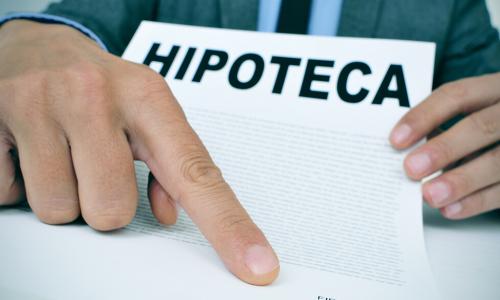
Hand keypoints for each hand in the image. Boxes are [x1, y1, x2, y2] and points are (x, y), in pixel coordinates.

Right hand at [0, 20, 278, 284]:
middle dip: (102, 203)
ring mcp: (40, 104)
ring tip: (60, 154)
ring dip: (62, 194)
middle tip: (93, 165)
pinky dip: (19, 183)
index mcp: (148, 98)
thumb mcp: (146, 110)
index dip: (229, 228)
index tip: (257, 267)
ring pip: (59, 211)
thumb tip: (173, 213)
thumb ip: (168, 163)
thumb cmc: (100, 84)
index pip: (196, 175)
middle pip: (112, 213)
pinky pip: (9, 194)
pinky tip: (28, 149)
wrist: (37, 43)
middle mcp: (96, 96)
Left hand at [390, 73, 499, 218]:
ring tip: (429, 195)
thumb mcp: (472, 115)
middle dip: (444, 148)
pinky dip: (476, 201)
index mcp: (494, 89)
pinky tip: (451, 209)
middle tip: (411, 168)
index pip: (457, 95)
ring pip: (498, 161)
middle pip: (481, 127)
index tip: (396, 139)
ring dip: (460, 181)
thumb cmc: (487, 128)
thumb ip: (443, 128)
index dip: (425, 116)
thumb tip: (403, 153)